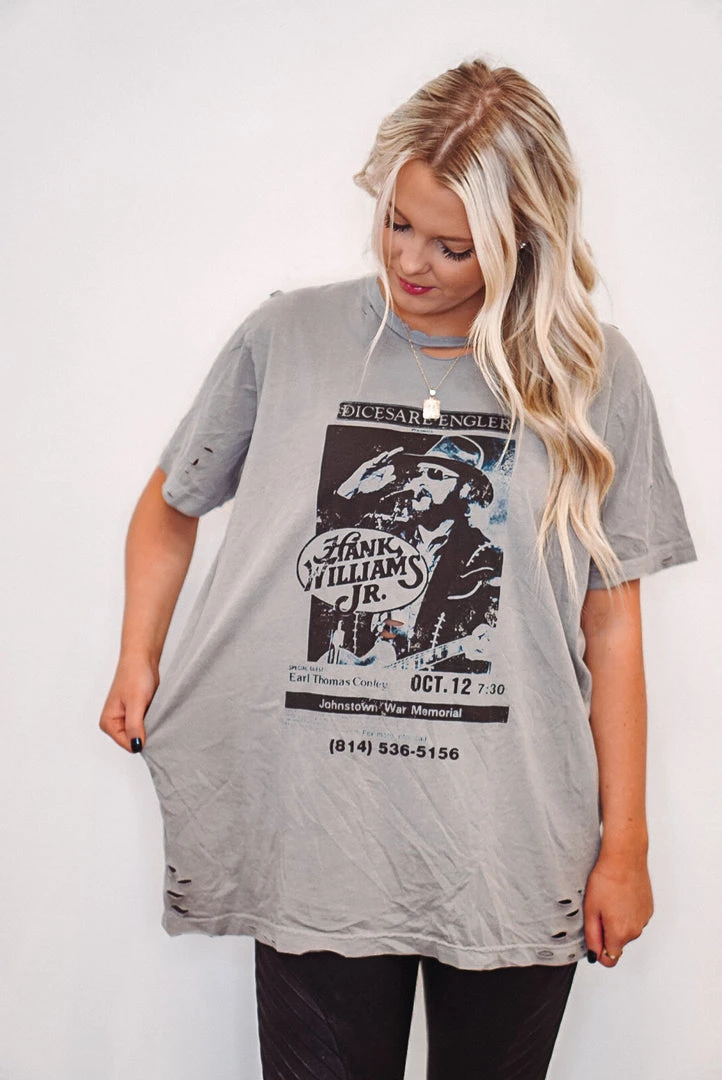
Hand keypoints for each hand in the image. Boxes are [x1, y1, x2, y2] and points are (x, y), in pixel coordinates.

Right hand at [99, 656, 158, 752]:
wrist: (142, 658)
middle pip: (134, 741)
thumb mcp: (135, 703)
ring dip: (149, 725)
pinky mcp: (136, 713)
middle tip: (151, 715)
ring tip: (151, 710)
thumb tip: (136, 746)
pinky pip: (146, 725)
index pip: (127, 744)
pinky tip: (154, 709)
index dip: (141, 738)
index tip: (150, 725)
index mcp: (108, 723)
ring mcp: (125, 718)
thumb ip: (134, 726)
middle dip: (145, 732)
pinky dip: (152, 720)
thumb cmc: (135, 675)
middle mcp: (114, 723)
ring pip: (141, 733)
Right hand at [337, 447, 403, 497]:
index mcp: (382, 472)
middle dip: (395, 454)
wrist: (356, 488)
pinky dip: (380, 457)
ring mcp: (373, 465)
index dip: (397, 461)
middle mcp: (378, 467)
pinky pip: (375, 460)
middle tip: (402, 449)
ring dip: (389, 454)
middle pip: (388, 459)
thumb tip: (394, 476)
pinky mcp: (367, 464)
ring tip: (396, 450)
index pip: (391, 465)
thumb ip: (386, 481)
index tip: (403, 459)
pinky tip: (385, 454)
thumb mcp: (379, 485)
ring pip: (382, 458)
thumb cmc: (367, 488)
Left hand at [584, 848, 652, 967]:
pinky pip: (634, 919)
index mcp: (620, 933)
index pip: (610, 959)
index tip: (594, 936)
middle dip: (607, 932)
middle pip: (617, 944)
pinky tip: (620, 895)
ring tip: (610, 899)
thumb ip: (592, 937)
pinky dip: (627, 912)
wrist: (625, 858)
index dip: (598, 951)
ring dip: (617, 921)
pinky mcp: (648, 909)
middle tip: (599, 909)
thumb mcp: (590, 910)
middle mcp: (636, 930)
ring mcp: (644, 919)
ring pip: (626, 930)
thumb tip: (595, 955)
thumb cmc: (606, 879)